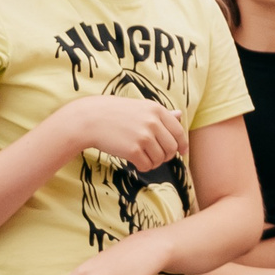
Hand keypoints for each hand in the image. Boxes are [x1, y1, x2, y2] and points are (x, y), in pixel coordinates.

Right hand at [55, 95, 187, 169]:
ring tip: (145, 159)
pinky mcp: (132, 150)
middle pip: (172, 147)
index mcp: (157, 110)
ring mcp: (143, 136)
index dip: (183, 144)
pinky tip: (137, 163)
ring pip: (160, 158)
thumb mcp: (141, 108)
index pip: (179, 131)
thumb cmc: (116, 113)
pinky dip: (145, 167)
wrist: (91, 119)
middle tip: (158, 157)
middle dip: (167, 156)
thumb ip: (161, 114)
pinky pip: (147, 165)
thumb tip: (180, 115)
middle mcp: (153, 122)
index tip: (183, 151)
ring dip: (154, 162)